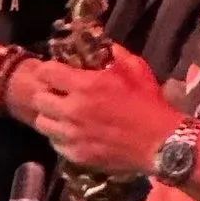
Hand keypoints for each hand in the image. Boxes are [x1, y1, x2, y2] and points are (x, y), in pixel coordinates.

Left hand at [31, 46, 179, 176]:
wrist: (161, 143)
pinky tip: (73, 133)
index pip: (47, 73)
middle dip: (46, 93)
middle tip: (57, 94)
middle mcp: (72, 110)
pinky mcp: (76, 154)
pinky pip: (55, 143)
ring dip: (50, 116)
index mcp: (85, 85)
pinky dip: (60, 136)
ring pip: (42, 123)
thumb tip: (105, 47)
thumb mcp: (137, 70)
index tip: (54, 72)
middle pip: (39, 99)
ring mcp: (72, 135)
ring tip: (62, 115)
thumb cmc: (149, 103)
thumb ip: (116, 55)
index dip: (48, 70)